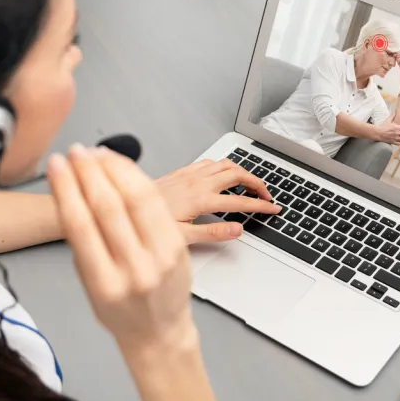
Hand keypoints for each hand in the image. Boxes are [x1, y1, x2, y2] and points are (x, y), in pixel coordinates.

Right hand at [47, 145, 196, 353]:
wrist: (159, 332)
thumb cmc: (121, 311)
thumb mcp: (90, 284)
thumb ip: (83, 243)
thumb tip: (70, 191)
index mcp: (103, 284)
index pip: (80, 225)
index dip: (66, 189)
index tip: (56, 166)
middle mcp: (134, 270)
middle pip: (108, 207)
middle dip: (88, 172)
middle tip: (76, 152)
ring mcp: (161, 257)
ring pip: (137, 199)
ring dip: (114, 169)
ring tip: (97, 154)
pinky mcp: (179, 246)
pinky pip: (157, 204)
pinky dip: (138, 180)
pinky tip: (123, 169)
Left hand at [156, 159, 281, 243]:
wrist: (126, 207)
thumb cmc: (146, 225)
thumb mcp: (182, 237)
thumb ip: (212, 233)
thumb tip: (237, 231)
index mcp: (201, 200)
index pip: (241, 202)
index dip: (261, 206)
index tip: (273, 209)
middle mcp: (198, 183)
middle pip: (239, 174)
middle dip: (258, 183)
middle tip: (266, 196)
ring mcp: (190, 175)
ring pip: (226, 164)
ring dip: (243, 172)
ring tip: (250, 185)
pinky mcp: (182, 171)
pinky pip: (210, 162)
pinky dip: (224, 166)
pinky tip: (223, 175)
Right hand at [375, 114, 399, 144]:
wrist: (377, 133)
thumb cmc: (382, 127)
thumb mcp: (387, 120)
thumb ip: (392, 116)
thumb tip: (394, 112)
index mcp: (396, 127)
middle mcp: (397, 133)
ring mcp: (395, 138)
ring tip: (399, 136)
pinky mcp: (392, 142)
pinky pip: (399, 143)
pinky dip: (399, 142)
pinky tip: (397, 140)